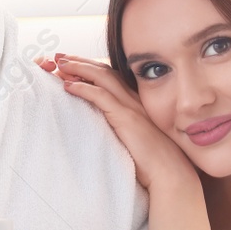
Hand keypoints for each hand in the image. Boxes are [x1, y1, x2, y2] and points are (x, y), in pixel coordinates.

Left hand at [34, 53, 196, 192]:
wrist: (171, 173)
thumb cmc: (154, 162)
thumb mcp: (135, 139)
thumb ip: (121, 129)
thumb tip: (105, 129)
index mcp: (136, 103)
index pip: (111, 77)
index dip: (91, 67)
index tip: (71, 64)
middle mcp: (134, 100)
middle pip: (104, 71)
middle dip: (81, 61)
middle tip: (59, 56)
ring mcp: (131, 107)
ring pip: (102, 78)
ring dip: (79, 69)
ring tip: (59, 64)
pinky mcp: (126, 118)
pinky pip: (101, 97)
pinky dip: (83, 89)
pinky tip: (68, 86)